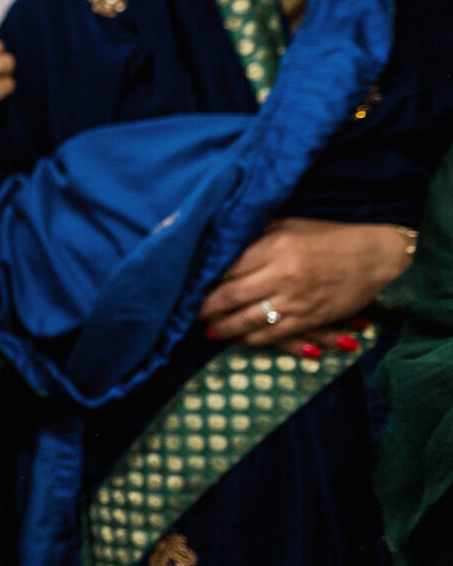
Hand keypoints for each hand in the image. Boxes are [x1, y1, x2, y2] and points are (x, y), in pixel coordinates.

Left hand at [200, 218, 414, 348]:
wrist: (375, 257)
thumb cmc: (328, 237)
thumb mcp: (288, 227)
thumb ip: (255, 238)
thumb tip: (220, 248)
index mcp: (274, 247)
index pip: (228, 267)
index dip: (205, 280)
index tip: (189, 286)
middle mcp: (282, 274)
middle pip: (231, 296)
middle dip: (206, 308)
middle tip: (189, 313)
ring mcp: (296, 300)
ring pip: (249, 319)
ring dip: (224, 327)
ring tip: (208, 330)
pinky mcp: (310, 318)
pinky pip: (274, 334)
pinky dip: (252, 338)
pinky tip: (237, 339)